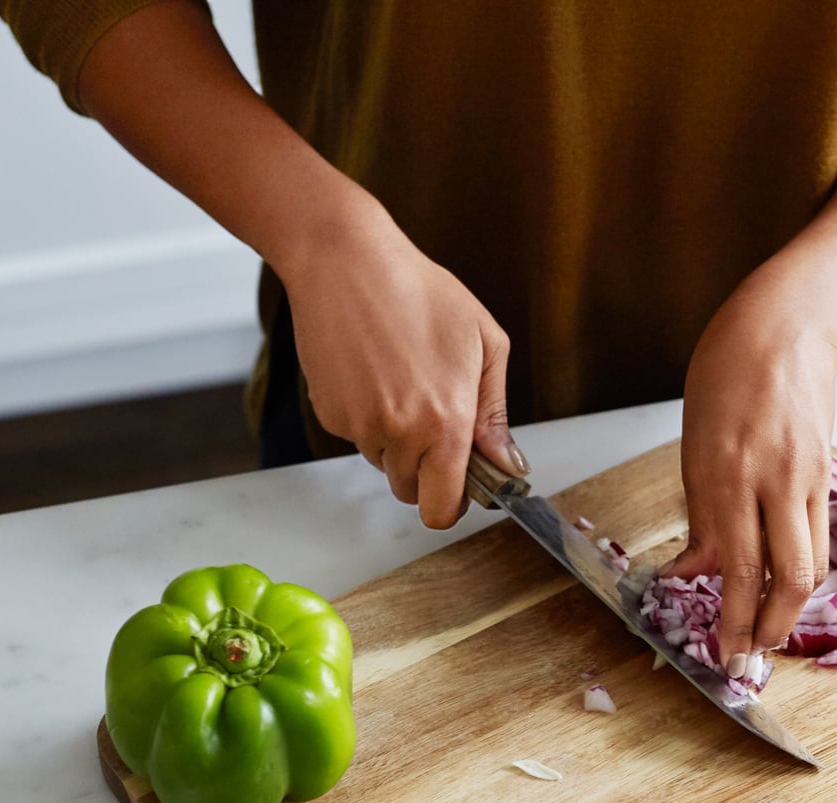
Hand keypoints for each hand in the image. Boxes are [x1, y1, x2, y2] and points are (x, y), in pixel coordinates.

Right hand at [276, 203, 525, 528]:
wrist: (347, 260)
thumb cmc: (421, 292)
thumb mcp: (484, 344)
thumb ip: (495, 415)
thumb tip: (508, 465)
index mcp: (446, 424)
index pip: (442, 508)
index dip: (451, 503)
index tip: (458, 485)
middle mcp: (400, 434)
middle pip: (410, 490)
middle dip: (424, 469)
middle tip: (432, 418)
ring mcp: (359, 425)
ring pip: (383, 462)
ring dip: (395, 440)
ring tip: (402, 379)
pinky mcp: (328, 413)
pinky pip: (356, 435)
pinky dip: (366, 417)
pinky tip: (373, 371)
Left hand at [671, 272, 836, 671]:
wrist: (785, 326)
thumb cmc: (726, 374)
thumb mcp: (695, 444)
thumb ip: (701, 514)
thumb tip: (693, 572)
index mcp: (726, 472)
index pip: (737, 566)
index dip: (732, 618)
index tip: (722, 652)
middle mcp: (771, 480)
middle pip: (787, 577)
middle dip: (769, 627)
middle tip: (751, 655)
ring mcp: (805, 478)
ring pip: (810, 563)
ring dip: (789, 607)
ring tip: (769, 632)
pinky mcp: (825, 473)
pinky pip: (816, 535)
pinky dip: (799, 570)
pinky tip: (783, 585)